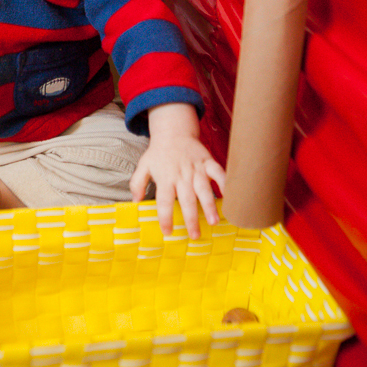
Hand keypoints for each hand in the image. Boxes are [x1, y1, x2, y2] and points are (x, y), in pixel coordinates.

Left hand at [129, 103, 225, 238]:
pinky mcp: (207, 161)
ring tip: (214, 222)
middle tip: (195, 235)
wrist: (173, 131)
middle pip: (186, 199)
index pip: (164, 201)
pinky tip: (230, 196)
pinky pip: (218, 172)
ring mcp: (195, 168)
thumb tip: (135, 202)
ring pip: (204, 189)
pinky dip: (225, 183)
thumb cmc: (158, 152)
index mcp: (165, 178)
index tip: (168, 232)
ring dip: (209, 206)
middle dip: (191, 219)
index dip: (165, 218)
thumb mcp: (143, 165)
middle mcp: (181, 175)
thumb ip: (137, 183)